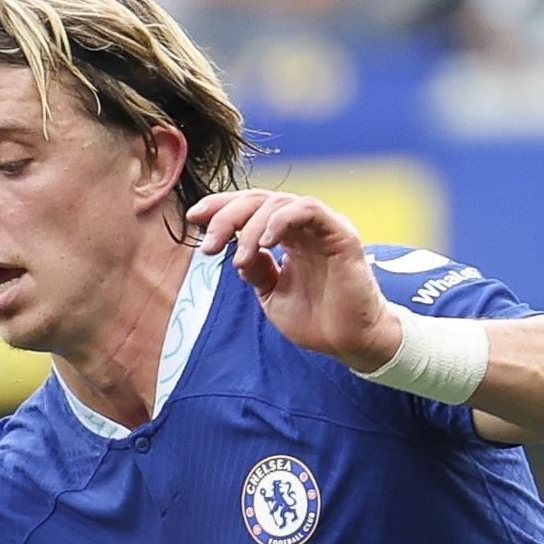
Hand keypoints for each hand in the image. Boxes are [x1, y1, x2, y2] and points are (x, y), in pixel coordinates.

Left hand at [187, 189, 400, 374]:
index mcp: (288, 237)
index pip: (251, 208)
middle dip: (226, 217)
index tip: (193, 218)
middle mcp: (304, 226)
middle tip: (209, 246)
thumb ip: (256, 270)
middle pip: (259, 200)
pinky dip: (282, 220)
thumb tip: (237, 253)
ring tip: (241, 259)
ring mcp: (322, 228)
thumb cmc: (316, 320)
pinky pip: (309, 209)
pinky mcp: (340, 234)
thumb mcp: (273, 295)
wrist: (349, 343)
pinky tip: (266, 243)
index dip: (220, 207)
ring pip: (279, 203)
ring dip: (251, 227)